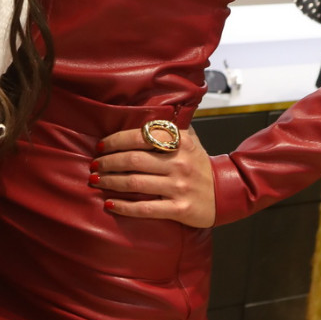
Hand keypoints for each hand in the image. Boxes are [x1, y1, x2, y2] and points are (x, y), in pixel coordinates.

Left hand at [91, 124, 215, 226]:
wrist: (226, 193)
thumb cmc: (201, 165)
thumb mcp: (191, 140)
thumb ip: (170, 127)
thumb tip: (144, 110)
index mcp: (180, 142)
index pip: (141, 136)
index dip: (116, 140)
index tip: (102, 146)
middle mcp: (179, 163)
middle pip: (134, 160)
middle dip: (108, 162)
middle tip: (94, 164)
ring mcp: (179, 187)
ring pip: (136, 183)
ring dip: (111, 182)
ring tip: (96, 180)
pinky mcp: (179, 209)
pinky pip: (146, 208)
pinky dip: (125, 207)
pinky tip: (110, 204)